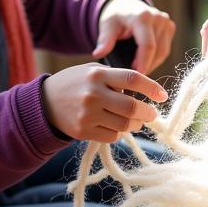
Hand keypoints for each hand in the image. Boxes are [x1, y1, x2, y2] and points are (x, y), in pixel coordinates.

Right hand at [41, 63, 167, 141]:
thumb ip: (116, 78)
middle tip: (152, 113)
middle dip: (148, 112)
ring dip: (136, 124)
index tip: (163, 95)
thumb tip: (145, 93)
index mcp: (98, 74)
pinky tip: (118, 126)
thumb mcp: (93, 71)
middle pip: (131, 107)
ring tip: (138, 121)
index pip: (132, 79)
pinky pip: (112, 135)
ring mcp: (87, 115)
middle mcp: (93, 94)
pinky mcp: (83, 132)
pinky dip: (120, 132)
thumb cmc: (76, 83)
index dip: (152, 88)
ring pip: (124, 124)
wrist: (44, 103)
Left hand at [94, 0, 175, 73]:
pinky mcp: (170, 27)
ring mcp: (166, 22)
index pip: (148, 45)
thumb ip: (105, 39)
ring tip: (137, 71)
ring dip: (152, 64)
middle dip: (146, 66)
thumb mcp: (107, 25)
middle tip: (133, 78)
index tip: (137, 77)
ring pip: (163, 52)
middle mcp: (158, 18)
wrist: (127, 5)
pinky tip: (144, 63)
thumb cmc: (116, 17)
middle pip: (157, 50)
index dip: (143, 63)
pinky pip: (165, 49)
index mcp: (143, 17)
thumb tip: (98, 53)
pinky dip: (156, 58)